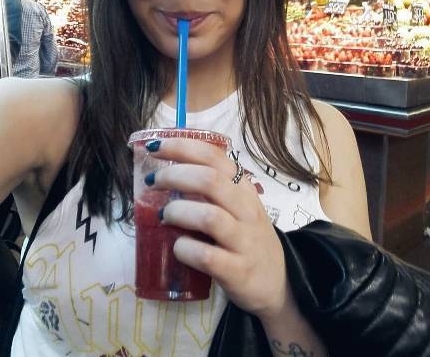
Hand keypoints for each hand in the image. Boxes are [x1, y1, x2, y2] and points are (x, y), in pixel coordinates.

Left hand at [145, 138, 287, 318]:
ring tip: (163, 216)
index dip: (182, 147)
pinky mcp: (237, 271)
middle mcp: (246, 211)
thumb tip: (165, 174)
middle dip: (174, 175)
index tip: (155, 146)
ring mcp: (244, 241)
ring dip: (177, 212)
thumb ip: (210, 190)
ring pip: (209, 217)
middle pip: (210, 180)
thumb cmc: (246, 240)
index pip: (214, 157)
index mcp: (243, 189)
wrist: (277, 283)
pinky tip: (178, 248)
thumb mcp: (237, 207)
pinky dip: (184, 249)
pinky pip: (207, 256)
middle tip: (152, 182)